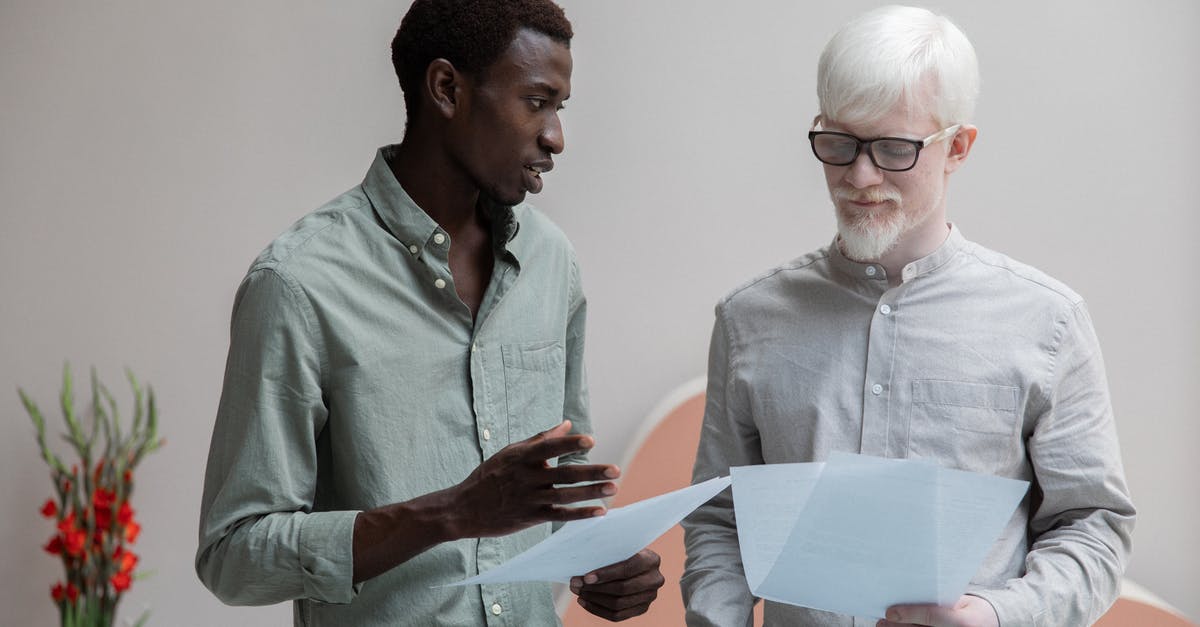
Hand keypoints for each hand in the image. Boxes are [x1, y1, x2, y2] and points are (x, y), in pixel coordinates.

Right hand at [447, 420, 618, 537]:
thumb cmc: (489, 476)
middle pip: (564, 474)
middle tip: (616, 470)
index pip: (549, 447)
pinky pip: (559, 514)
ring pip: (565, 495)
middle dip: (591, 472)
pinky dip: (580, 513)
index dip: (570, 444)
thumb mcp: (510, 452)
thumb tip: (567, 424)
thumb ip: (540, 439)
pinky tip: (599, 511)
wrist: (463, 508)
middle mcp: (526, 477)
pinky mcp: (530, 517)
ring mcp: (528, 498)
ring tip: (614, 488)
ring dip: (591, 492)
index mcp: (521, 457)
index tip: (591, 441)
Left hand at [570, 549, 663, 620]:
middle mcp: (655, 579)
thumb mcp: (620, 546)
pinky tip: (585, 601)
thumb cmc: (623, 551)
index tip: (587, 577)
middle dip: (596, 588)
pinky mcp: (642, 608)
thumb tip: (582, 561)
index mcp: (652, 560)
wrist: (636, 562)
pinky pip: (618, 616)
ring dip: (594, 599)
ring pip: (618, 604)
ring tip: (579, 592)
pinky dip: (598, 610)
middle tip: (576, 584)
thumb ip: (608, 552)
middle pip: (622, 589)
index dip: (606, 574)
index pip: (627, 569)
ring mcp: (650, 596)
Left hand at [878, 595, 997, 626]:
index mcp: (964, 621)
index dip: (910, 614)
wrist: (992, 624)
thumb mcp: (961, 601)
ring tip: (884, 626)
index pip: (933, 616)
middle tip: (882, 622)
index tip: (890, 612)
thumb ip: (938, 603)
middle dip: (900, 626)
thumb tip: (908, 596)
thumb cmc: (973, 609)